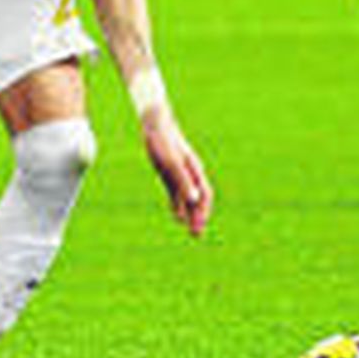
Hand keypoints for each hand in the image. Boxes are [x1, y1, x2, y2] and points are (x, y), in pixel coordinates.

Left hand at [142, 114, 212, 236]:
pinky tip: (176, 215)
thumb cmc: (163, 141)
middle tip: (196, 235)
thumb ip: (182, 181)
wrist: (154, 123)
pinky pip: (176, 192)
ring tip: (190, 229)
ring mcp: (179, 172)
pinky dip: (178, 204)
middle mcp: (189, 173)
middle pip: (198, 199)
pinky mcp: (169, 170)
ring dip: (190, 213)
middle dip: (199, 216)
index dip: (203, 212)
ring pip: (187, 197)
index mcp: (193, 170)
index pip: (203, 195)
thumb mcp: (171, 163)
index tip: (198, 227)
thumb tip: (194, 200)